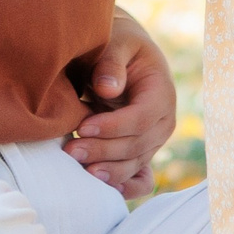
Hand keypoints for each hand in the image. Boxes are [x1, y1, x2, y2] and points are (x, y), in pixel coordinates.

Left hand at [69, 10, 178, 200]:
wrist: (120, 55)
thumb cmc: (116, 45)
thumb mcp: (116, 43)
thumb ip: (110, 63)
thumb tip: (108, 89)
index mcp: (161, 92)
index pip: (142, 118)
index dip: (114, 126)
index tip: (84, 127)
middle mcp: (163, 121)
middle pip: (136, 145)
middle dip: (103, 151)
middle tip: (70, 151)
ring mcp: (153, 140)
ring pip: (134, 164)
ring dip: (108, 171)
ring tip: (80, 172)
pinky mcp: (140, 151)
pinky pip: (140, 177)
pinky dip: (126, 187)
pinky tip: (105, 190)